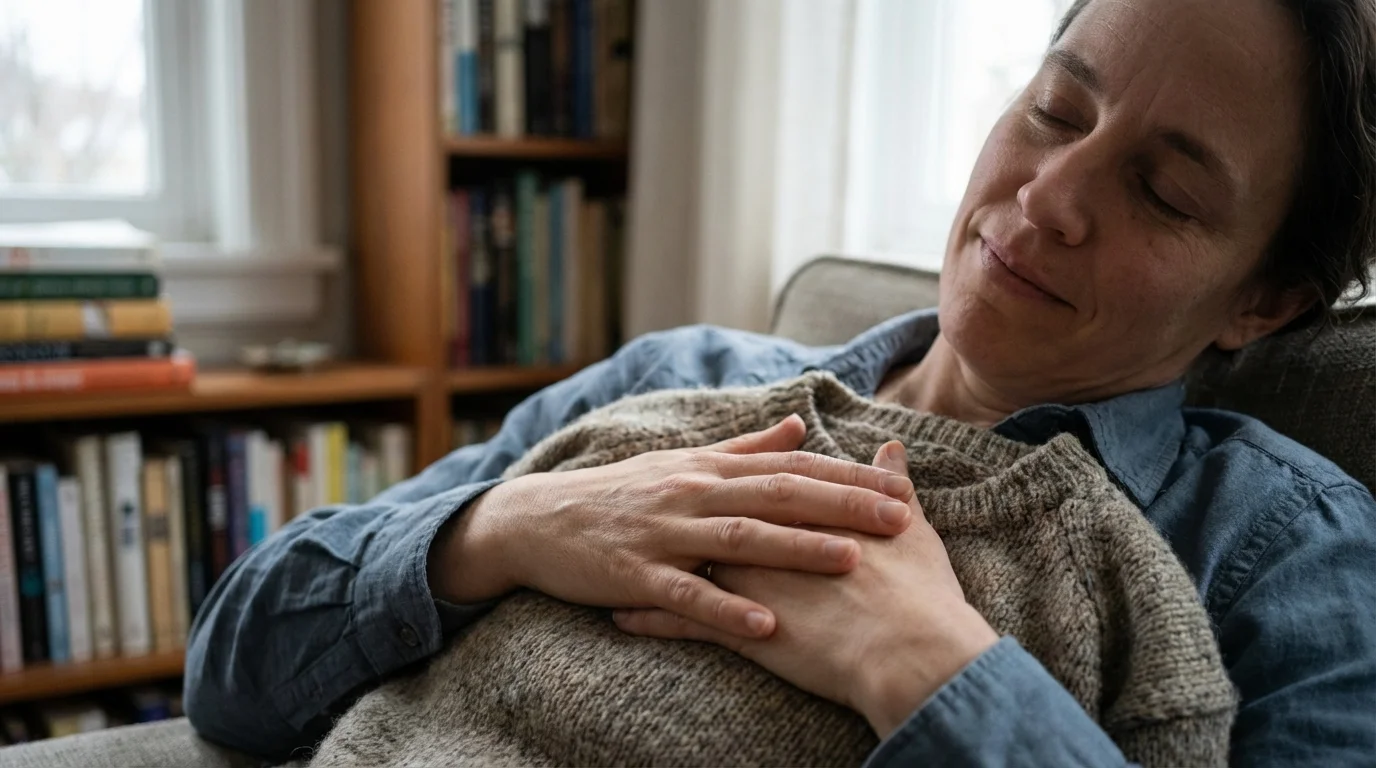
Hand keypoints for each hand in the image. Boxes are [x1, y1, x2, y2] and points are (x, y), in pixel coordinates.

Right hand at [427, 415, 915, 639]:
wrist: (537, 519)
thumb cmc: (619, 493)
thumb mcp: (682, 461)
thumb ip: (744, 446)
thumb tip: (800, 425)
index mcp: (709, 468)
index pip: (790, 467)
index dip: (846, 477)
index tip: (900, 485)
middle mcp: (692, 493)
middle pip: (777, 496)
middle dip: (841, 505)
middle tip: (899, 518)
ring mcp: (663, 533)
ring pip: (739, 539)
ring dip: (795, 549)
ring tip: (850, 560)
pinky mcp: (635, 574)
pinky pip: (686, 594)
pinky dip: (726, 607)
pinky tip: (765, 622)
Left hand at [612, 440, 998, 738]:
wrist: (910, 653)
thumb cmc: (918, 596)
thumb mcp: (911, 532)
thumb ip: (897, 487)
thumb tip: (893, 451)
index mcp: (807, 516)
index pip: (764, 487)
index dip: (743, 480)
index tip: (720, 474)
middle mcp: (769, 542)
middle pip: (715, 516)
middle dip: (684, 511)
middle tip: (657, 504)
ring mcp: (750, 583)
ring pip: (685, 565)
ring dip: (652, 561)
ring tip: (625, 554)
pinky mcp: (740, 629)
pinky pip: (682, 622)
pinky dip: (650, 618)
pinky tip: (624, 616)